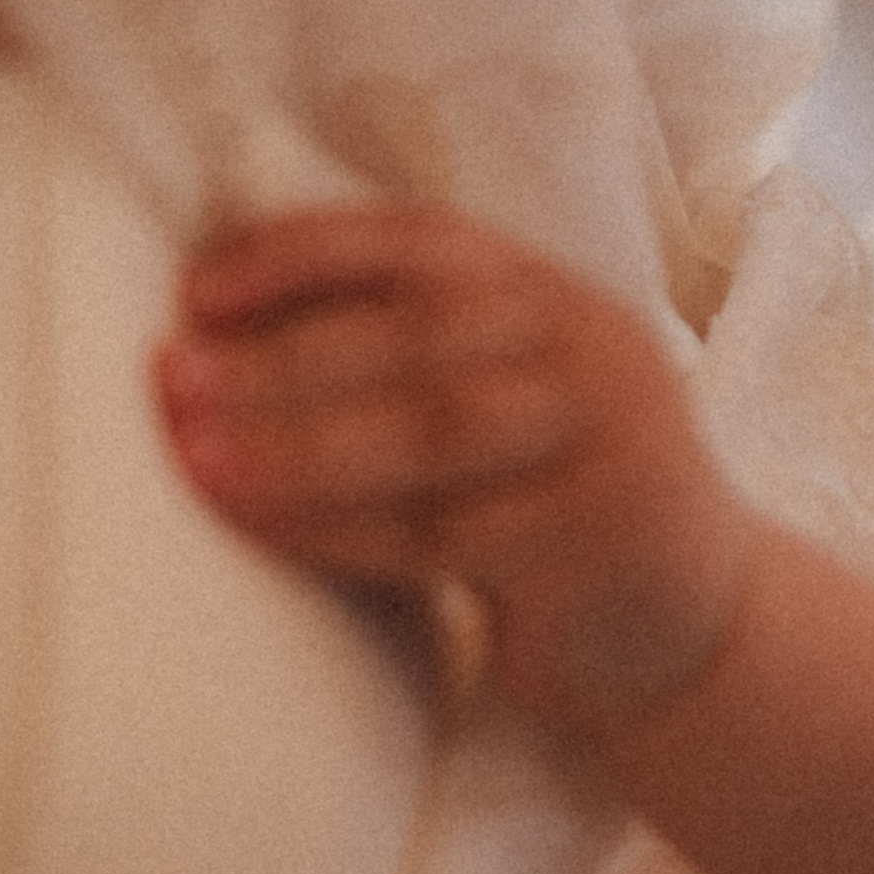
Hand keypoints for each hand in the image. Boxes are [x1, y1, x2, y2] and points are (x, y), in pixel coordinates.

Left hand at [157, 205, 753, 744]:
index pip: (423, 245)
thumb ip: (422, 351)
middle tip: (171, 376)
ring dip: (296, 445)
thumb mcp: (516, 400)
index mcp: (561, 296)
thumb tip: (224, 330)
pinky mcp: (592, 545)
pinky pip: (437, 534)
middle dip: (280, 356)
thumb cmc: (560, 507)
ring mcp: (604, 447)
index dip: (306, 255)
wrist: (702, 628)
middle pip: (416, 339)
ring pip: (425, 434)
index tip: (201, 288)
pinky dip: (335, 530)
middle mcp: (593, 353)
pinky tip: (263, 526)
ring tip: (195, 456)